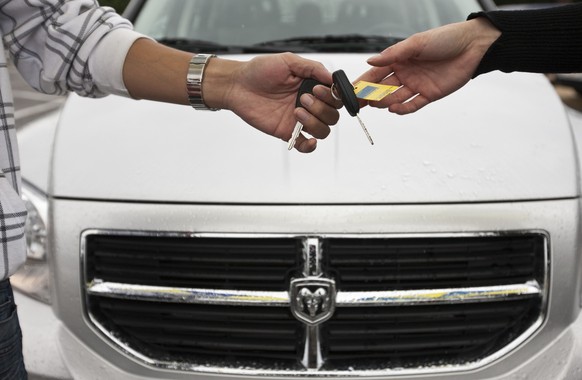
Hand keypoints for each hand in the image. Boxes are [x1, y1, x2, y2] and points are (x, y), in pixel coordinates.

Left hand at [212, 53, 341, 152]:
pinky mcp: (287, 131)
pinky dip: (310, 146)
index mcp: (312, 86)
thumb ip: (312, 68)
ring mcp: (298, 119)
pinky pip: (304, 145)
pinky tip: (309, 141)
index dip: (333, 96)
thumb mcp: (288, 61)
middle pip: (332, 115)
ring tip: (296, 111)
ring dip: (315, 122)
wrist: (237, 85)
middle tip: (302, 98)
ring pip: (323, 130)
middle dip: (322, 108)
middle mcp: (309, 104)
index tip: (319, 89)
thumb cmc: (259, 71)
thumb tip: (332, 78)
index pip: (335, 97)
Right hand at [356, 18, 499, 113]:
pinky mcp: (429, 95)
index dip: (362, 82)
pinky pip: (413, 105)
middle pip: (382, 88)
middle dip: (369, 96)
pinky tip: (394, 109)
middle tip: (358, 103)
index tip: (350, 90)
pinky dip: (403, 109)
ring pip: (395, 98)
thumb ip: (392, 54)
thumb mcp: (415, 43)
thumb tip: (370, 61)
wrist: (473, 46)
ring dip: (385, 102)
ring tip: (377, 104)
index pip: (376, 73)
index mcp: (399, 59)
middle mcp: (405, 73)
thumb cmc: (444, 39)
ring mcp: (417, 85)